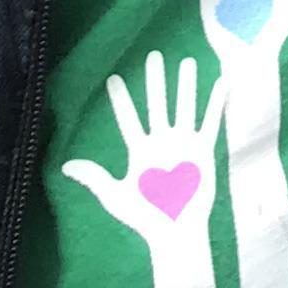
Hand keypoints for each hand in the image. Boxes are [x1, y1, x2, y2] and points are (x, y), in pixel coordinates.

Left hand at [59, 53, 223, 249]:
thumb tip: (66, 166)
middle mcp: (161, 142)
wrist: (175, 231)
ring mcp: (183, 144)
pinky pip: (210, 122)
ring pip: (184, 107)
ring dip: (186, 85)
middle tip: (154, 56)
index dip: (121, 100)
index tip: (113, 78)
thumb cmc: (144, 217)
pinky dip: (216, 103)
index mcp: (139, 151)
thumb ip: (95, 177)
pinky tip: (221, 83)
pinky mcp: (203, 151)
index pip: (128, 119)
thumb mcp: (115, 196)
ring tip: (186, 61)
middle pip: (158, 104)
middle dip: (155, 81)